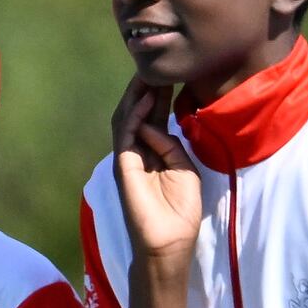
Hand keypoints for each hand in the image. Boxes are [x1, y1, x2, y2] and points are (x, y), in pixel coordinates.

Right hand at [110, 75, 204, 269]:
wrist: (169, 243)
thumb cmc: (180, 211)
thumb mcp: (184, 169)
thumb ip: (172, 145)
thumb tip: (157, 124)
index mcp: (154, 153)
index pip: (155, 116)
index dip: (162, 94)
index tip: (173, 72)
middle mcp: (138, 153)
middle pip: (138, 113)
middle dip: (146, 89)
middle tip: (156, 64)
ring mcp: (127, 159)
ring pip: (126, 119)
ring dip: (137, 96)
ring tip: (148, 74)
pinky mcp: (123, 167)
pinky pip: (126, 135)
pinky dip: (135, 115)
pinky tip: (146, 99)